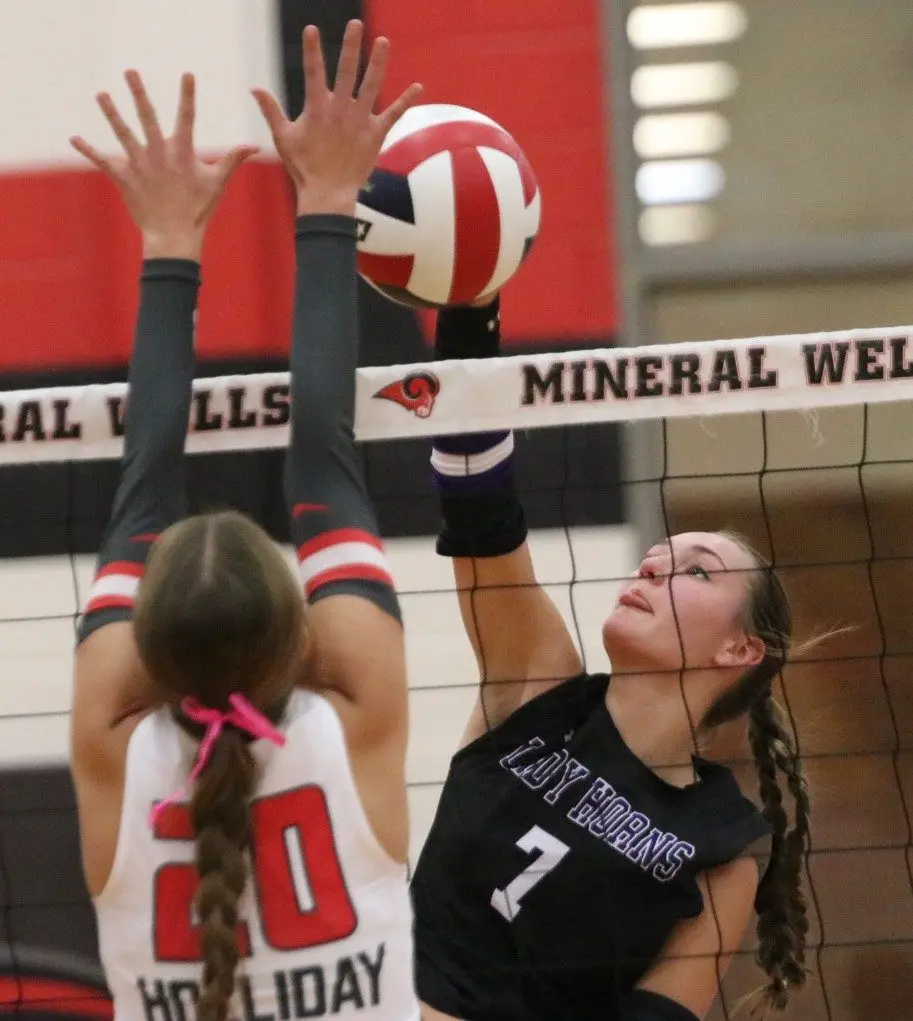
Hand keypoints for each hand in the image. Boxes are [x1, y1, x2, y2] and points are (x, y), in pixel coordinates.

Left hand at [70, 72, 258, 260]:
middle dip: (139, 94)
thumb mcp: (217, 183)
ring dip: (111, 113)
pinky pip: (104, 162)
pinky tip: (74, 139)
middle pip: (147, 118)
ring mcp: (140, 166)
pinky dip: (88, 150)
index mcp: (182, 154)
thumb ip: (233, 160)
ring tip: (101, 94)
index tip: (187, 75)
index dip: (188, 95)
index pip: (187, 118)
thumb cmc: (198, 211)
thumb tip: (254, 146)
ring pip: (123, 134)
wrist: (173, 238)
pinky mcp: (125, 179)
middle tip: (130, 72)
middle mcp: (159, 155)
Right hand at [252, 20, 421, 216]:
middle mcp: (340, 110)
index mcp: (317, 108)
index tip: (312, 28)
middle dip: (350, 46)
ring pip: (371, 86)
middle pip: (347, 71)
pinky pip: (394, 114)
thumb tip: (254, 88)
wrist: (328, 195)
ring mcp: (360, 121)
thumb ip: (271, 110)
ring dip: (378, 62)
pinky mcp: (376, 135)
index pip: (313, 72)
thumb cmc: (303, 168)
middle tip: (355, 24)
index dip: (312, 50)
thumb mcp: (283, 138)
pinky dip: (406, 100)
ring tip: (384, 41)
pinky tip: (419, 86)